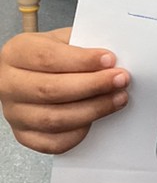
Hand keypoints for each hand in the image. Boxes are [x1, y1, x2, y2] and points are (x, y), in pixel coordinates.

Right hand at [0, 27, 130, 153]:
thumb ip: (82, 45)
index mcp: (16, 53)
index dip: (82, 60)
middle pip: (51, 90)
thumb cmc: (48, 55)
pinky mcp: (24, 135)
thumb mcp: (60, 39)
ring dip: (93, 110)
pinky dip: (78, 133)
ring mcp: (14, 113)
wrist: (28, 75)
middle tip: (121, 80)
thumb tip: (111, 59)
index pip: (48, 58)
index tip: (110, 60)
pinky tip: (96, 120)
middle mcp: (8, 85)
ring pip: (55, 119)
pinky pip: (53, 143)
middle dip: (93, 85)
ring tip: (118, 98)